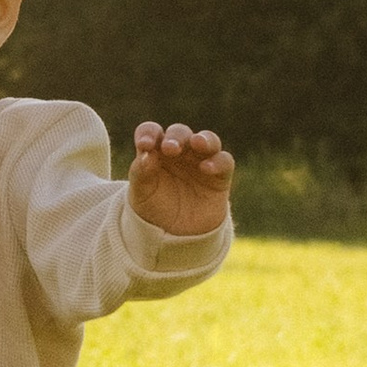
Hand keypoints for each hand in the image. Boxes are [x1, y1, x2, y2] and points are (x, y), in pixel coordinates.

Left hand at [129, 122, 235, 236]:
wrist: (175, 234)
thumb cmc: (154, 207)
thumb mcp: (141, 192)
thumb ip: (141, 172)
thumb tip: (146, 154)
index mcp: (156, 150)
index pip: (151, 132)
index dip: (149, 133)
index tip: (144, 145)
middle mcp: (180, 151)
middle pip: (179, 132)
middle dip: (175, 137)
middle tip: (170, 148)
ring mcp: (201, 161)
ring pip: (207, 140)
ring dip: (203, 139)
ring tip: (197, 143)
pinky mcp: (220, 175)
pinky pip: (224, 161)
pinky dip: (218, 161)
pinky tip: (207, 168)